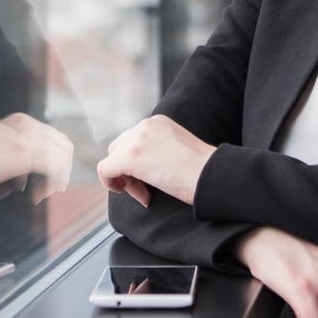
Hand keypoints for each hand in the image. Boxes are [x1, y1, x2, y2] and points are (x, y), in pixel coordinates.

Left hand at [96, 115, 215, 206]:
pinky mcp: (129, 157)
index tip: (154, 181)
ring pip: (113, 160)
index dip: (138, 164)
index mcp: (158, 122)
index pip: (134, 141)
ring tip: (146, 195)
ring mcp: (136, 140)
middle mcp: (145, 125)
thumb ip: (159, 150)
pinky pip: (105, 170)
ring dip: (125, 180)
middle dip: (128, 170)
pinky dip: (112, 184)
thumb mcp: (179, 151)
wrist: (211, 174)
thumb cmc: (203, 171)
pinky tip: (134, 195)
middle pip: (119, 148)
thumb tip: (143, 167)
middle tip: (147, 190)